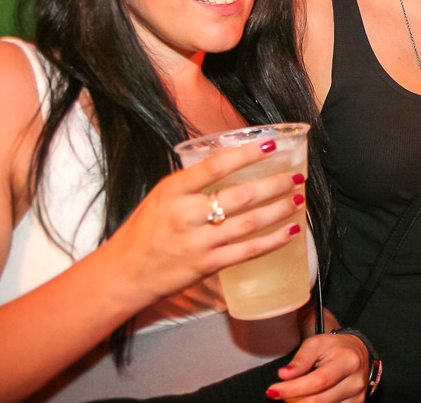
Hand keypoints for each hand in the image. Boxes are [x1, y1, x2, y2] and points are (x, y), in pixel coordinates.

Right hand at [102, 139, 305, 305]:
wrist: (123, 274)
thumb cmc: (144, 232)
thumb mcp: (161, 197)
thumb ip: (192, 183)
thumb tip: (230, 163)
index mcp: (173, 191)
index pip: (214, 166)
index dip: (245, 155)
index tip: (270, 146)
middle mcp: (185, 214)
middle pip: (240, 196)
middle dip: (275, 185)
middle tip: (296, 177)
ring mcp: (197, 241)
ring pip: (249, 223)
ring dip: (279, 210)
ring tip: (298, 200)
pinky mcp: (206, 265)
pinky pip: (247, 251)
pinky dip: (273, 241)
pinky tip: (290, 232)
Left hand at [266, 333, 368, 401]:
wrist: (356, 353)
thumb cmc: (333, 348)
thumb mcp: (316, 343)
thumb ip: (300, 359)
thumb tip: (284, 375)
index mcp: (348, 361)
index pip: (318, 381)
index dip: (293, 389)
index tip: (272, 390)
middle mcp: (356, 381)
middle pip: (318, 400)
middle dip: (293, 399)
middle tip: (280, 392)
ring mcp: (357, 397)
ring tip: (296, 393)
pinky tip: (307, 398)